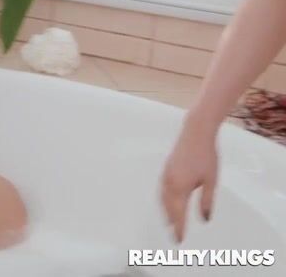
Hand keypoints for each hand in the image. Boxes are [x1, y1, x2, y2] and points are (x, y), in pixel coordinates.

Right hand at [160, 125, 218, 242]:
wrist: (195, 134)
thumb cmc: (206, 156)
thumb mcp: (211, 181)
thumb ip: (206, 201)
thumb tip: (204, 218)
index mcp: (180, 187)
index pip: (178, 214)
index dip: (179, 228)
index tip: (179, 239)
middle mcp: (169, 183)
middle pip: (168, 208)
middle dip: (171, 222)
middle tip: (174, 235)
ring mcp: (165, 176)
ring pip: (163, 200)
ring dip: (166, 212)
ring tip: (171, 223)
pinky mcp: (166, 170)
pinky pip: (162, 191)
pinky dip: (164, 202)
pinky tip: (169, 203)